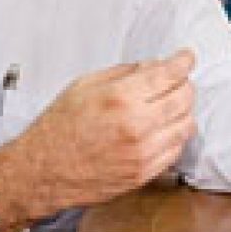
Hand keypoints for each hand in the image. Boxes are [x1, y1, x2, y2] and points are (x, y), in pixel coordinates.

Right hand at [0, 50, 195, 220]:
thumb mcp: (84, 85)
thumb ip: (122, 74)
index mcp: (119, 99)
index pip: (169, 74)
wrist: (44, 170)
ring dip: (183, 110)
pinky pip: (176, 150)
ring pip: (186, 125)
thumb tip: (150, 68)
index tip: (185, 58)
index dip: (183, 62)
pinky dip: (175, 135)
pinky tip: (161, 128)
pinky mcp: (144, 173)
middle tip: (176, 80)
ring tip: (167, 105)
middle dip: (184, 84)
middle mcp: (136, 126)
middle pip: (185, 98)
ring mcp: (143, 153)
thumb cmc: (58, 129)